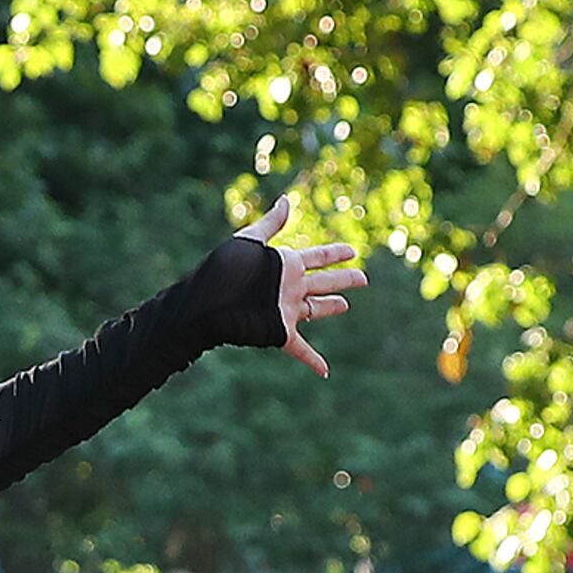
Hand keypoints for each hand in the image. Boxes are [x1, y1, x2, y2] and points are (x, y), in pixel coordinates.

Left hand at [240, 193, 367, 379]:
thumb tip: (287, 201)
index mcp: (284, 265)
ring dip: (331, 307)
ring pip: (315, 309)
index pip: (317, 257)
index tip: (351, 251)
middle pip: (322, 282)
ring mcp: (285, 311)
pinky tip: (324, 371)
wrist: (210, 302)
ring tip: (345, 305)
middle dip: (343, 279)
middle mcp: (288, 288)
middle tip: (363, 278)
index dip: (335, 254)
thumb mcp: (250, 241)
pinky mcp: (279, 332)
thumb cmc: (227, 270)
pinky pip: (300, 349)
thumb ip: (270, 223)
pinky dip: (313, 361)